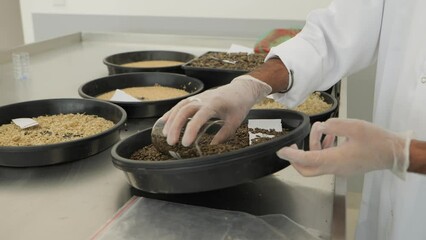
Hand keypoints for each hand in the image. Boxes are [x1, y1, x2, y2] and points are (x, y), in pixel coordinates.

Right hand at [161, 75, 271, 146]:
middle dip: (176, 126)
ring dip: (171, 120)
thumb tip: (211, 148)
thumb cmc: (238, 105)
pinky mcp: (196, 98)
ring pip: (180, 106)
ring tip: (166, 134)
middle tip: (172, 142)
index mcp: (215, 104)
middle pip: (185, 110)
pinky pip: (181, 104)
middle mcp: (204, 99)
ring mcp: (199, 97)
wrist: (240, 90)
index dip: (191, 130)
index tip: (185, 143)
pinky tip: (164, 121)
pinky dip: (171, 112)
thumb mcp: (234, 123)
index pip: (199, 117)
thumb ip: (223, 135)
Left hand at [276, 118, 411, 178]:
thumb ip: (333, 125)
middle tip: (291, 146)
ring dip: (313, 147)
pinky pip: (327, 161)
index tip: (281, 150)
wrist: (394, 153)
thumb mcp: (354, 127)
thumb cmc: (376, 140)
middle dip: (296, 159)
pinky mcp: (345, 166)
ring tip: (321, 130)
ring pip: (317, 163)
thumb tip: (322, 126)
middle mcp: (335, 168)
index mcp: (335, 160)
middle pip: (308, 169)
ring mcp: (340, 169)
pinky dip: (322, 149)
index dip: (292, 155)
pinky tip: (329, 136)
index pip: (307, 160)